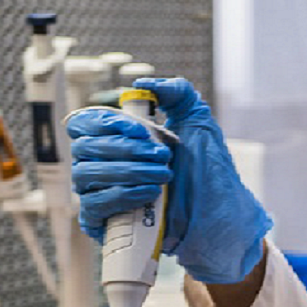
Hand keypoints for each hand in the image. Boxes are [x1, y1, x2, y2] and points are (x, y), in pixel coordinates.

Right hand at [68, 78, 272, 283]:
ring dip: (127, 172)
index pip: (85, 123)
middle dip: (126, 149)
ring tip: (163, 176)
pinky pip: (94, 206)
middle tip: (163, 156)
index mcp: (115, 138)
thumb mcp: (197, 122)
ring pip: (87, 175)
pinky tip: (150, 194)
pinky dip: (121, 196)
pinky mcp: (104, 222)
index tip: (142, 131)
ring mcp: (100, 193)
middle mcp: (101, 164)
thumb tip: (144, 83)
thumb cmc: (207, 169)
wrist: (221, 214)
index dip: (107, 123)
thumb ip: (177, 92)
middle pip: (85, 147)